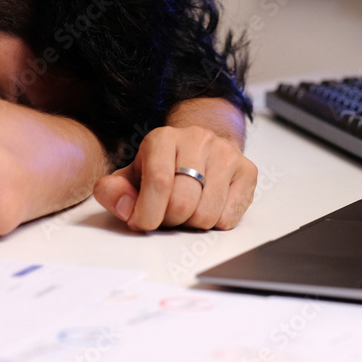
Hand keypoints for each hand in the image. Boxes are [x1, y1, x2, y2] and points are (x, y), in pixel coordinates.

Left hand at [93, 125, 257, 230]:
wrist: (200, 152)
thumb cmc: (163, 169)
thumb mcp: (131, 178)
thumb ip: (114, 191)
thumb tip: (123, 205)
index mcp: (164, 138)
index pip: (158, 182)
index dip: (147, 213)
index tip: (142, 223)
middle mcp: (197, 139)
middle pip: (183, 202)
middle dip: (170, 220)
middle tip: (167, 215)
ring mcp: (226, 153)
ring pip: (207, 214)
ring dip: (192, 223)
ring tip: (187, 209)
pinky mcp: (247, 170)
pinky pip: (228, 218)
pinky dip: (214, 223)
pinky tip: (207, 206)